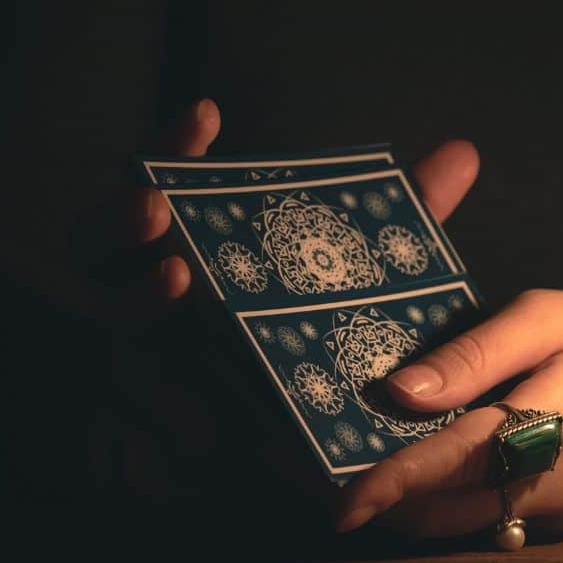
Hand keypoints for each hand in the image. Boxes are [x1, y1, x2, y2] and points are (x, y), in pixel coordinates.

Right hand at [92, 98, 481, 496]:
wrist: (286, 447)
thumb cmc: (319, 339)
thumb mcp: (365, 279)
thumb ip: (398, 221)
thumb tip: (461, 156)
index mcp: (199, 250)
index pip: (166, 184)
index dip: (175, 148)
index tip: (211, 114)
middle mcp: (158, 301)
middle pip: (100, 250)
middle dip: (123, 227)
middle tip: (164, 219)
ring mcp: (145, 366)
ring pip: (115, 341)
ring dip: (141, 322)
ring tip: (183, 309)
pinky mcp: (150, 439)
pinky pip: (132, 443)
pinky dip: (157, 447)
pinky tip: (201, 441)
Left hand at [335, 292, 562, 536]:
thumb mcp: (560, 318)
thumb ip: (480, 353)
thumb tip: (405, 389)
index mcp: (549, 423)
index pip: (453, 461)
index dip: (393, 483)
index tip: (342, 504)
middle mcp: (553, 484)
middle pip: (452, 508)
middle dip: (395, 500)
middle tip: (350, 473)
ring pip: (473, 520)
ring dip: (424, 503)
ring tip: (387, 466)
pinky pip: (503, 517)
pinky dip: (464, 500)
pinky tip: (451, 465)